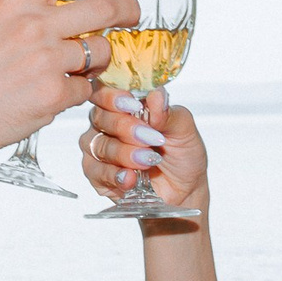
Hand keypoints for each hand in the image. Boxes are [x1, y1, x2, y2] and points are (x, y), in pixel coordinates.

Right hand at [0, 0, 139, 172]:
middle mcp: (35, 25)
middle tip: (134, 15)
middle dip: (129, 9)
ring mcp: (47, 61)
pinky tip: (55, 94)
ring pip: (101, 50)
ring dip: (99, 58)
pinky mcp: (54, 95)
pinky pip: (85, 88)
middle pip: (107, 7)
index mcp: (14, 1)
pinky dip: (77, 91)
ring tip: (82, 65)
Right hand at [81, 87, 208, 214]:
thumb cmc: (182, 154)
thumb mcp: (183, 130)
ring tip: (148, 161)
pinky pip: (96, 172)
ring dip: (124, 154)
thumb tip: (157, 95)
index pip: (103, 91)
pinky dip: (115, 176)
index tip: (133, 106)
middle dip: (125, 128)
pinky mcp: (98, 175)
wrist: (184, 189)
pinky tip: (131, 178)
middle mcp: (107, 124)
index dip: (112, 97)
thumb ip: (167, 113)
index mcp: (124, 105)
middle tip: (151, 139)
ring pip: (98, 146)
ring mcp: (99, 149)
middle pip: (100, 118)